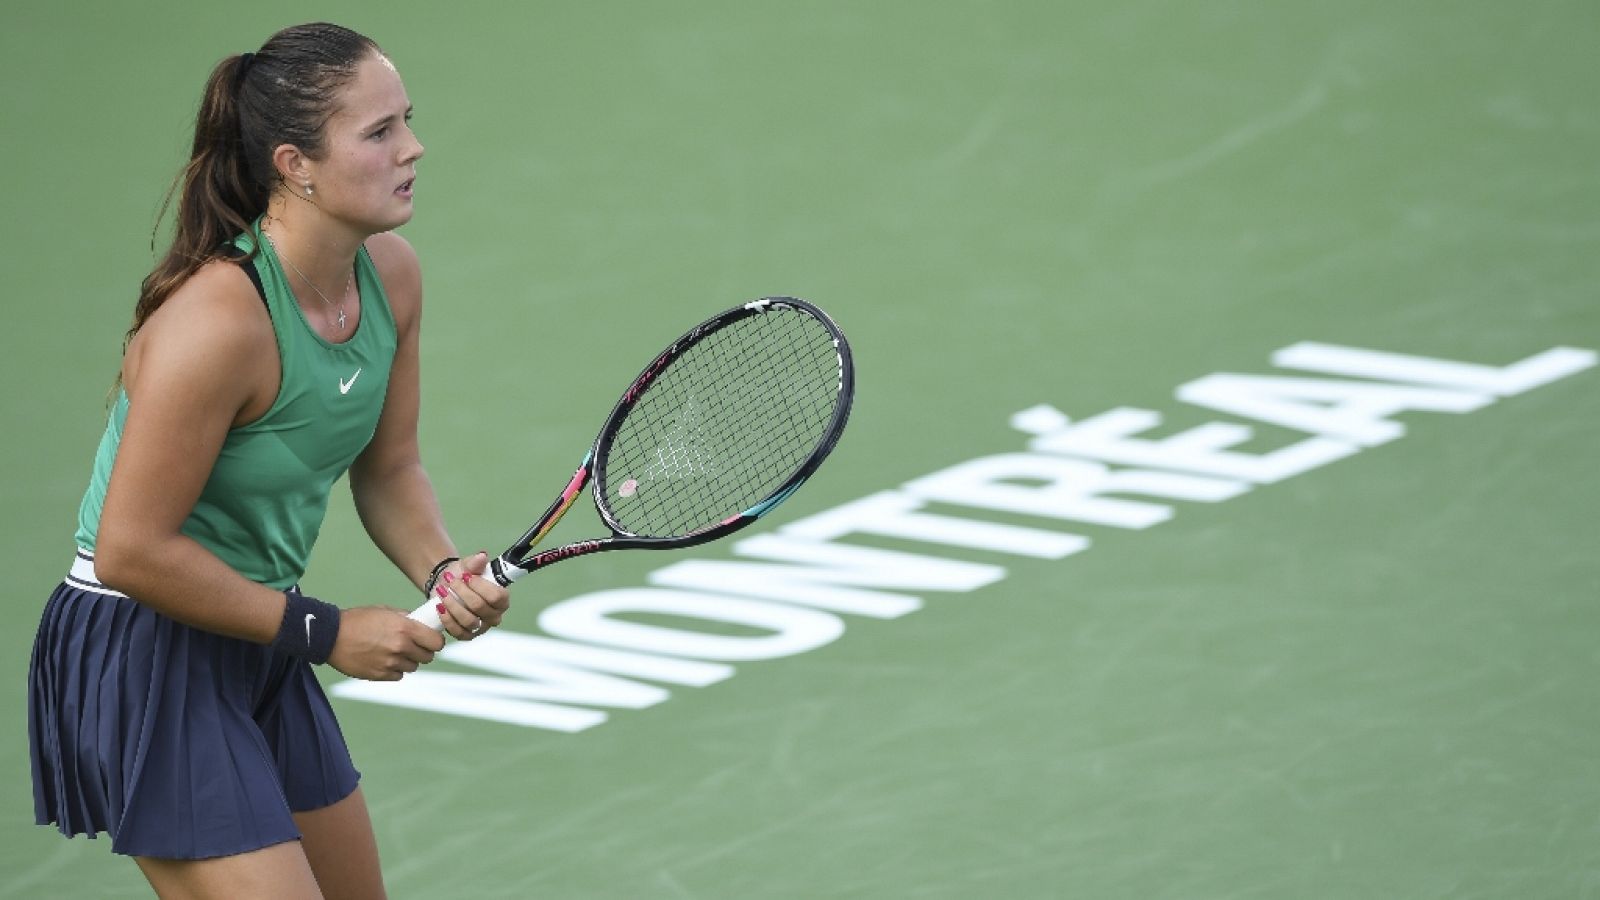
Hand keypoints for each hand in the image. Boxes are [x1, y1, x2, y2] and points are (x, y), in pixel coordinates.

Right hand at [327, 605, 445, 680]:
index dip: (435, 641)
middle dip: (423, 651)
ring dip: (408, 660)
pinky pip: (397, 675)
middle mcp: (401, 647)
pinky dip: (394, 669)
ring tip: (394, 651)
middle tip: (414, 646)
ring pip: (413, 667)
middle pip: (427, 657)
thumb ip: (406, 618)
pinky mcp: (379, 675)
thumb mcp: (384, 611)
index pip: (436, 642)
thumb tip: (422, 623)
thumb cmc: (357, 620)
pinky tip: (384, 659)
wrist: (330, 636)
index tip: (431, 640)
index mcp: (405, 628)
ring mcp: (390, 663)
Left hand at [432, 551, 512, 640]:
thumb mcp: (468, 566)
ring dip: (453, 605)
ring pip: (468, 620)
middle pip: (480, 607)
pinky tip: (440, 606)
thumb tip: (481, 556)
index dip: (481, 587)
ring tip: (442, 592)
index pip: (497, 597)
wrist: (447, 586)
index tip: (467, 576)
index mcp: (502, 599)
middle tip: (451, 580)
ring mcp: (481, 628)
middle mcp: (494, 616)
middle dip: (463, 593)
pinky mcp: (466, 635)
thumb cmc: (463, 576)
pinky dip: (447, 619)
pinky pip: (458, 632)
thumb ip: (476, 562)